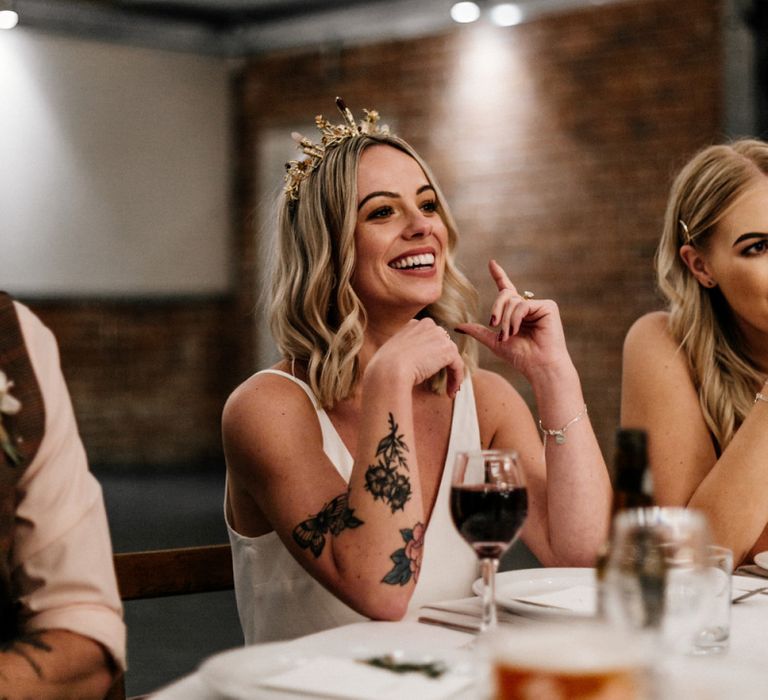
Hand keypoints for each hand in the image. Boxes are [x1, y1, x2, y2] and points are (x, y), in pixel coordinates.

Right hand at [367, 318, 463, 397]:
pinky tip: (450, 392)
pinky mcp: (447, 349)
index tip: (431, 371)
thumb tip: (415, 363)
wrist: (388, 370)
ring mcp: (438, 336)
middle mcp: (427, 325)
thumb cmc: (384, 367)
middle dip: (444, 364)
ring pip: (451, 356)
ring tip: (449, 390)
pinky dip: (456, 379)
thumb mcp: (393, 353)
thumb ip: (405, 352)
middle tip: (444, 381)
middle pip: (443, 346)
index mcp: (413, 325)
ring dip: (451, 374)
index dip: (432, 356)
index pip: (429, 338)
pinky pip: (458, 365)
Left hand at [455, 259, 570, 377]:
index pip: (506, 289)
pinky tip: (516, 330)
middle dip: (496, 310)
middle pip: (505, 294)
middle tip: (494, 325)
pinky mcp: (548, 307)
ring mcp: (539, 306)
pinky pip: (522, 305)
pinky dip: (515, 318)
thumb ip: (478, 331)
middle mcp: (529, 306)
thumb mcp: (494, 342)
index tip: (491, 263)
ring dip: (505, 319)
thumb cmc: (520, 357)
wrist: (538, 367)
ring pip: (512, 300)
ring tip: (508, 335)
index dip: (499, 275)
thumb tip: (456, 326)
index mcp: (517, 312)